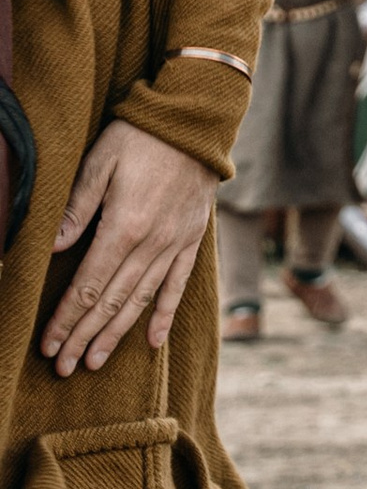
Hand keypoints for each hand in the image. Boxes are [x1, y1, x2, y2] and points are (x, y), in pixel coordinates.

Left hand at [43, 120, 217, 371]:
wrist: (196, 119)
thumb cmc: (140, 135)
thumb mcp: (100, 162)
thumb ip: (78, 208)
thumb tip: (53, 248)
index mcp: (124, 227)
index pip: (88, 286)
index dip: (66, 318)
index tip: (48, 345)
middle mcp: (152, 244)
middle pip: (112, 302)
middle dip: (84, 337)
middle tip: (64, 368)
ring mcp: (174, 244)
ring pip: (141, 300)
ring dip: (116, 334)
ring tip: (95, 362)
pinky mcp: (191, 239)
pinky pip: (177, 284)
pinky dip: (164, 314)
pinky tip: (152, 342)